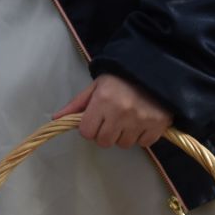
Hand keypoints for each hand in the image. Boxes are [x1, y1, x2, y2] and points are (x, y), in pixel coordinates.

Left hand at [53, 73, 171, 147]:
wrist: (152, 69)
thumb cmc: (120, 79)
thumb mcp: (96, 86)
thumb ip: (77, 104)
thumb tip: (56, 118)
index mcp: (103, 100)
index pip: (86, 132)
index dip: (89, 128)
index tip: (95, 120)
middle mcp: (121, 112)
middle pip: (104, 142)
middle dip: (105, 133)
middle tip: (111, 121)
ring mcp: (140, 120)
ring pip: (123, 144)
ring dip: (123, 135)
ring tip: (127, 119)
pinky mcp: (157, 125)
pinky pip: (143, 143)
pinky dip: (141, 136)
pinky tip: (141, 122)